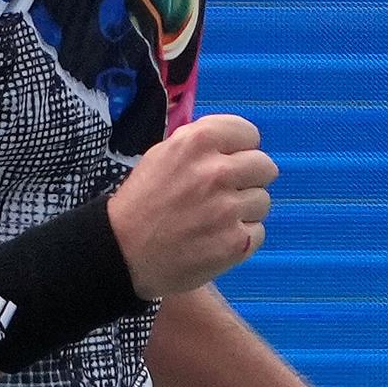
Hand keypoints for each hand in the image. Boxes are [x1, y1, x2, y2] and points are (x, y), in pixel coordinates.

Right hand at [108, 114, 277, 301]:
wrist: (123, 252)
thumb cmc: (142, 201)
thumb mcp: (163, 154)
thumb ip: (200, 144)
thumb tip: (236, 145)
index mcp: (197, 142)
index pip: (249, 134)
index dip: (240, 149)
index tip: (229, 161)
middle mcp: (217, 171)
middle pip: (264, 167)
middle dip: (248, 179)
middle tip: (226, 193)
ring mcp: (229, 208)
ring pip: (263, 201)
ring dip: (245, 210)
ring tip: (216, 220)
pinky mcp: (236, 242)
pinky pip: (258, 231)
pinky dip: (241, 237)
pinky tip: (217, 239)